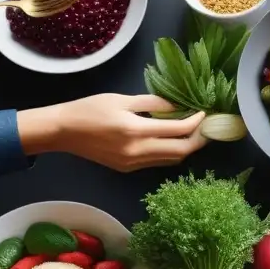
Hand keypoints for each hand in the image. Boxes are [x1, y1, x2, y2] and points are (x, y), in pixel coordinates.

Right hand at [16, 93, 207, 171]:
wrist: (62, 132)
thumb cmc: (89, 109)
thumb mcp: (122, 99)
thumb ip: (152, 103)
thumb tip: (177, 106)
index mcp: (136, 131)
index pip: (179, 130)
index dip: (197, 122)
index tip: (205, 113)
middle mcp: (138, 152)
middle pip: (180, 151)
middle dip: (199, 139)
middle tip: (207, 126)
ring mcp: (133, 163)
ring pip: (171, 160)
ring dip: (186, 147)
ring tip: (194, 133)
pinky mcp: (128, 169)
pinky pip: (157, 162)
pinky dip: (170, 152)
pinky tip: (172, 139)